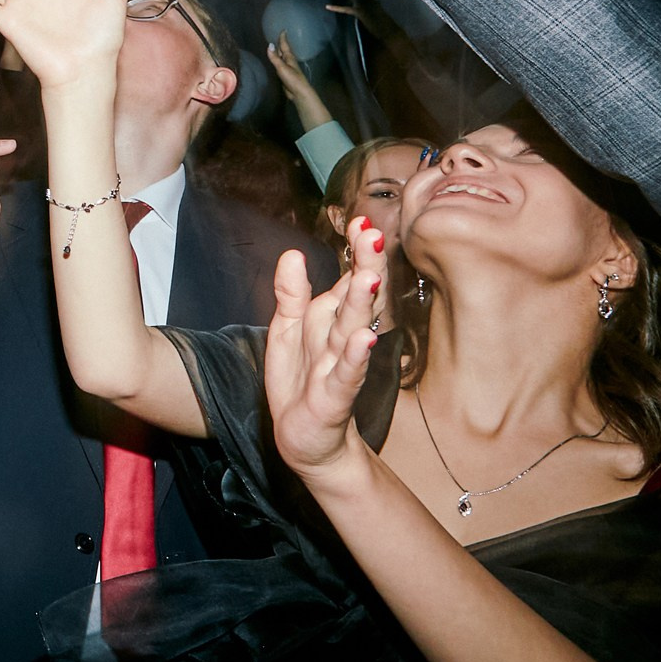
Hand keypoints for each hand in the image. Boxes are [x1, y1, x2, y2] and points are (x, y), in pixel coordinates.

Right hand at [265, 31, 331, 129]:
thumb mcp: (282, 67)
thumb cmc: (292, 79)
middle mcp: (289, 61)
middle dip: (281, 44)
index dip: (283, 38)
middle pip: (284, 50)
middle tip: (277, 36)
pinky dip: (277, 60)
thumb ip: (275, 58)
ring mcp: (287, 68)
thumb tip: (269, 45)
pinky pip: (280, 64)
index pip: (285, 45)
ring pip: (282, 57)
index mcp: (289, 58)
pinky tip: (275, 61)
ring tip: (275, 47)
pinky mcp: (285, 75)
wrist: (299, 92)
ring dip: (279, 52)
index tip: (283, 30)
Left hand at [265, 214, 388, 485]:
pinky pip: (346, 374)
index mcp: (330, 320)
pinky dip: (355, 357)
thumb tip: (294, 254)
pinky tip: (365, 339)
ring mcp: (340, 368)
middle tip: (373, 235)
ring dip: (362, 306)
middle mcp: (341, 339)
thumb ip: (291, 294)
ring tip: (369, 279)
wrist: (305, 439)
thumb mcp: (287, 331)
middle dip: (364, 267)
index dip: (354, 253)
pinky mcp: (334, 397)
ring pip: (351, 331)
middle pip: (354, 299)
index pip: (347, 280)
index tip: (362, 221)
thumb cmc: (300, 381)